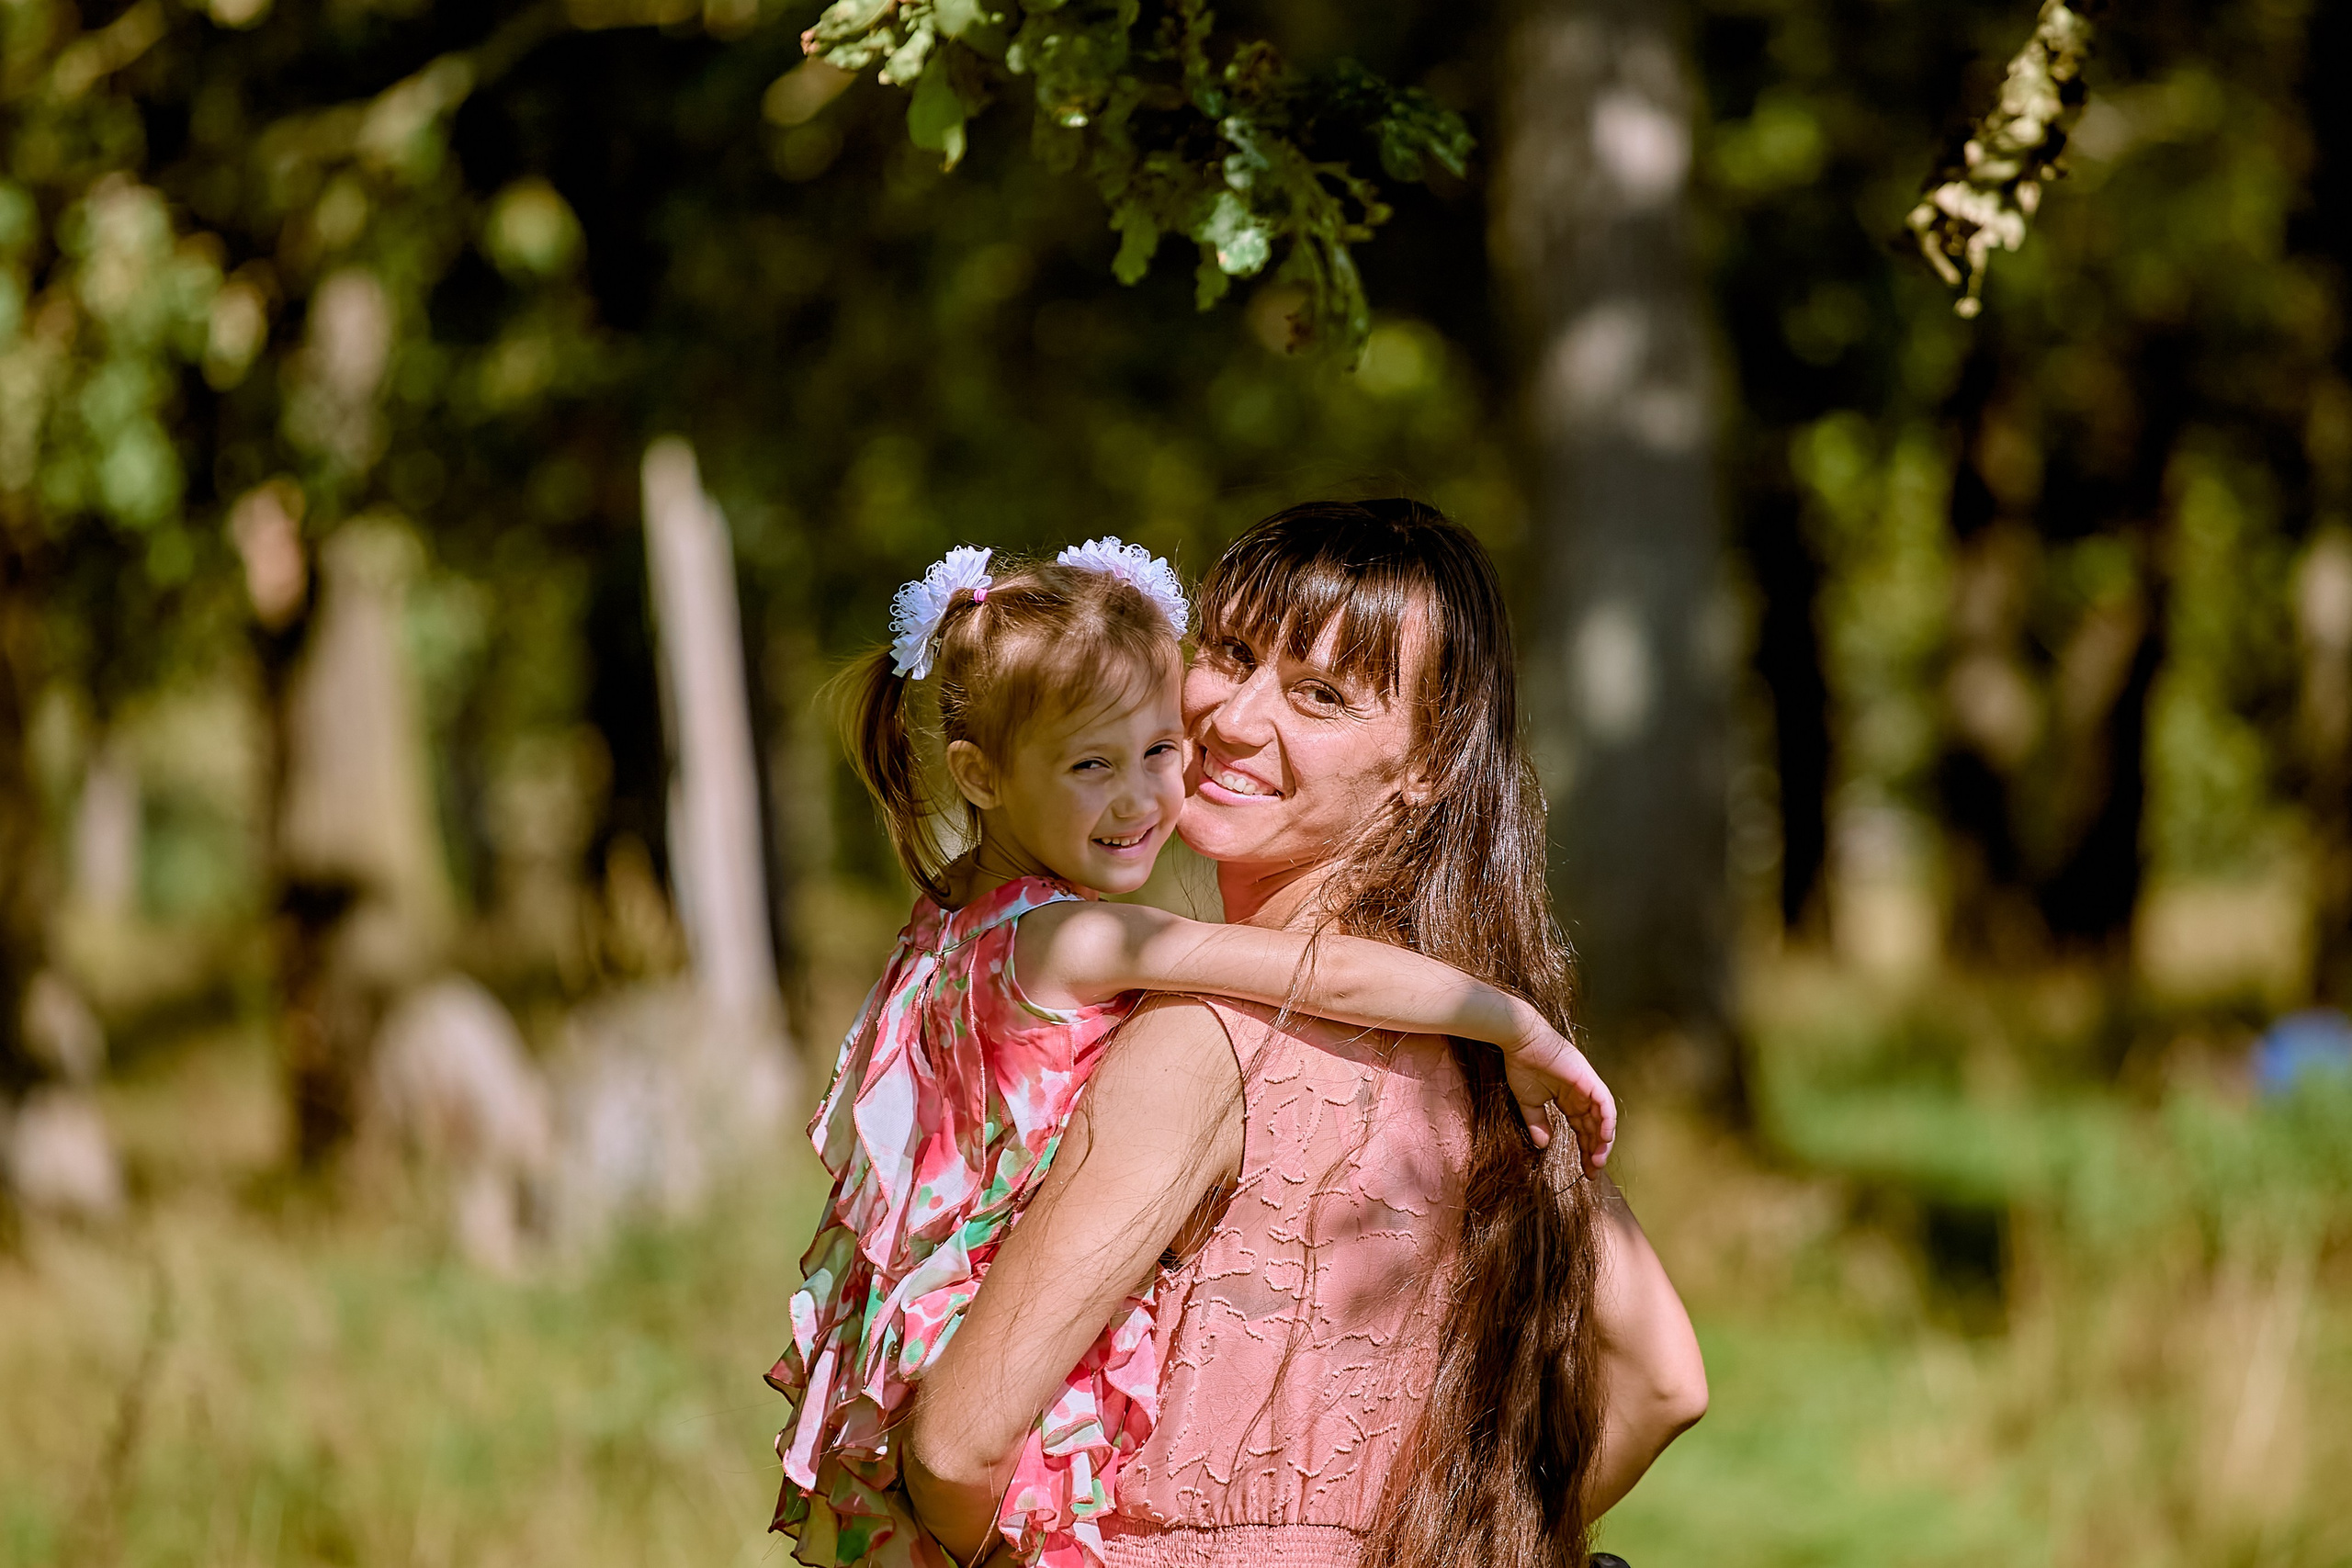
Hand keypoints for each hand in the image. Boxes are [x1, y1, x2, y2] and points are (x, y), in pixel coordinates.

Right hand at [1502, 1019, 1615, 1171]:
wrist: (1520, 1040)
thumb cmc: (1522, 1065)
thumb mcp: (1529, 1102)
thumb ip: (1537, 1123)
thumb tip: (1543, 1145)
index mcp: (1569, 1100)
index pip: (1583, 1130)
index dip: (1585, 1151)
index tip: (1585, 1172)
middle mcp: (1582, 1095)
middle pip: (1595, 1128)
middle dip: (1595, 1151)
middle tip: (1593, 1172)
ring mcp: (1588, 1087)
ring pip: (1603, 1119)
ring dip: (1602, 1141)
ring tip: (1597, 1161)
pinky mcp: (1589, 1079)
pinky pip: (1605, 1104)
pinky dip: (1607, 1121)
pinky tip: (1604, 1139)